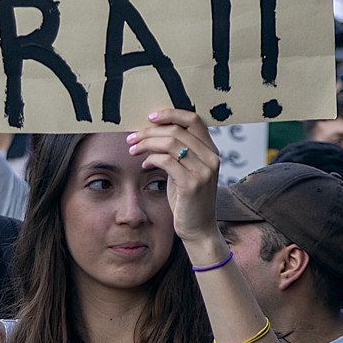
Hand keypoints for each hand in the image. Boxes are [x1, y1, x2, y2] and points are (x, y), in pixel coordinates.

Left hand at [126, 107, 218, 247]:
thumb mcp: (186, 169)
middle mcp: (211, 157)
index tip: (149, 118)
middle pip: (177, 130)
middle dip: (149, 131)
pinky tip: (145, 165)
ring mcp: (204, 171)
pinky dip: (151, 159)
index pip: (194, 119)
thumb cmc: (188, 198)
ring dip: (146, 143)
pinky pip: (167, 161)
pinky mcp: (193, 184)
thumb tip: (153, 130)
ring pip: (170, 143)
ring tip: (133, 149)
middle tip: (131, 138)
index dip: (171, 114)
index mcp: (211, 150)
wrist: (199, 229)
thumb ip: (178, 151)